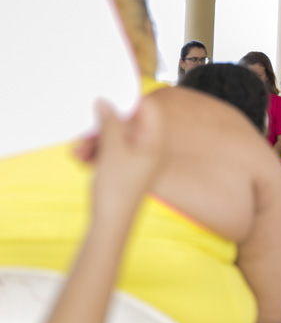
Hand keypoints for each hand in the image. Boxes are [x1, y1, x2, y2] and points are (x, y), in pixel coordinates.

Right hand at [90, 99, 164, 220]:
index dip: (130, 101)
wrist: (110, 225)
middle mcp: (150, 148)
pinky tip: (83, 158)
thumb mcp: (113, 150)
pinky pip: (111, 150)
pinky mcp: (124, 167)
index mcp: (156, 142)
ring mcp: (137, 158)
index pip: (149, 110)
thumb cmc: (117, 191)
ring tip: (80, 151)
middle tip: (87, 131)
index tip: (108, 97)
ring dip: (96, 140)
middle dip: (105, 125)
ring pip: (116, 137)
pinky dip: (96, 152)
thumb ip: (111, 123)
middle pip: (129, 123)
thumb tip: (106, 102)